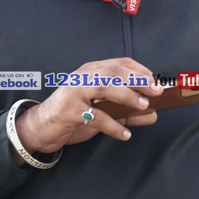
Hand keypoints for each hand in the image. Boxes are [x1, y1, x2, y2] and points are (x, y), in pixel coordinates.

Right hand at [13, 58, 162, 162]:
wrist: (40, 128)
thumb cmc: (73, 115)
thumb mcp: (103, 112)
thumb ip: (126, 112)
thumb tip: (153, 115)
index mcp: (92, 71)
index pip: (121, 63)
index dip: (141, 71)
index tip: (157, 83)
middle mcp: (84, 77)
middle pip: (115, 71)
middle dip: (138, 80)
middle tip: (156, 91)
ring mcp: (75, 92)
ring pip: (104, 86)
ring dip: (127, 95)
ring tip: (143, 107)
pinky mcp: (69, 110)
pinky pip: (95, 116)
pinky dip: (113, 126)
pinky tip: (125, 134)